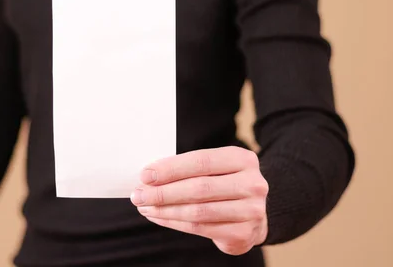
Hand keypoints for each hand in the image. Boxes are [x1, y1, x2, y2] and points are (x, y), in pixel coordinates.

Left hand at [130, 146, 268, 255]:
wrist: (253, 215)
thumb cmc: (224, 185)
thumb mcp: (215, 169)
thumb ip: (188, 169)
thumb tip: (149, 176)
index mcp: (243, 159)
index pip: (201, 161)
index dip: (171, 168)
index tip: (145, 175)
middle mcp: (252, 183)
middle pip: (199, 188)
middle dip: (163, 192)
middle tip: (139, 195)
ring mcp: (251, 210)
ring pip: (198, 211)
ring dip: (165, 210)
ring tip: (144, 207)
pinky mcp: (243, 233)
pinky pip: (200, 228)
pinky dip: (174, 223)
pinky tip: (159, 217)